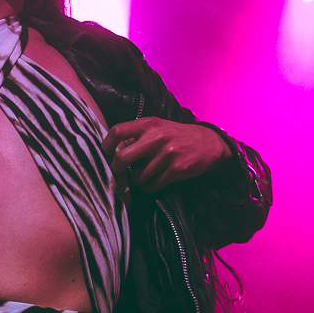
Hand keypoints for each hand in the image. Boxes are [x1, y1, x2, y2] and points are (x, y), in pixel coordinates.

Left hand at [103, 118, 227, 192]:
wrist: (207, 143)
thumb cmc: (175, 135)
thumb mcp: (157, 127)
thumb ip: (136, 135)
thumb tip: (112, 150)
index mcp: (148, 124)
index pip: (118, 131)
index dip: (106, 145)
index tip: (106, 153)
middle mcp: (156, 138)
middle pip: (122, 158)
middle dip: (117, 169)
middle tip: (118, 172)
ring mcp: (167, 154)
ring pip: (137, 177)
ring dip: (136, 181)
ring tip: (140, 177)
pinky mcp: (177, 170)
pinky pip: (152, 185)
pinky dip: (148, 188)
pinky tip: (151, 183)